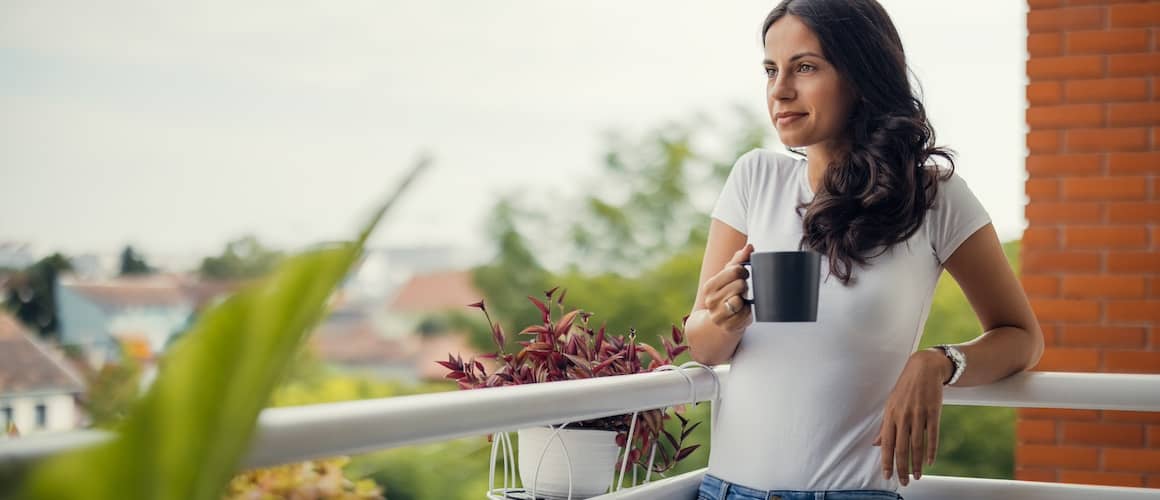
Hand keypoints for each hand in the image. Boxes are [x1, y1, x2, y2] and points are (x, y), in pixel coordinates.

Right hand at [701, 244, 753, 334]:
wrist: (720, 320)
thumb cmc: (728, 293)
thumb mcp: (729, 276)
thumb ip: (739, 260)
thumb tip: (749, 247)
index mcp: (709, 286)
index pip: (734, 270)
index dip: (744, 271)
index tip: (744, 274)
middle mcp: (711, 301)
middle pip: (739, 285)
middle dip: (745, 286)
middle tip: (743, 289)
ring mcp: (718, 315)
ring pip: (739, 300)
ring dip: (746, 300)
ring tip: (743, 300)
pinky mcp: (728, 326)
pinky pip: (745, 315)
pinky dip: (748, 312)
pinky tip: (744, 310)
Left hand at [873, 349, 949, 485]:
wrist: (923, 369)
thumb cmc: (905, 388)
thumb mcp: (890, 405)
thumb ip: (885, 426)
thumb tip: (876, 443)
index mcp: (890, 415)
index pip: (886, 443)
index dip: (886, 461)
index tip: (887, 475)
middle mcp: (903, 416)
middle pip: (901, 448)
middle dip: (902, 467)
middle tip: (904, 482)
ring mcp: (918, 414)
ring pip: (917, 445)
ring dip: (917, 463)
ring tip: (917, 476)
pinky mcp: (933, 412)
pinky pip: (932, 435)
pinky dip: (931, 451)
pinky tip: (930, 462)